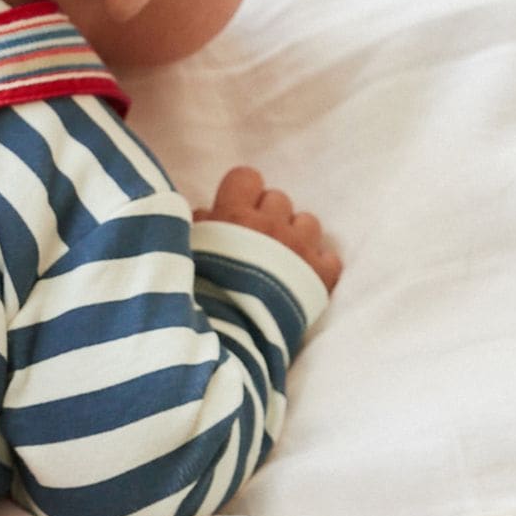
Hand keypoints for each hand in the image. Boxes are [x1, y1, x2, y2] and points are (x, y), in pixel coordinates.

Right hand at [191, 165, 340, 292]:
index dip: (241, 192)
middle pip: (277, 199)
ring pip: (308, 222)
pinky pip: (329, 257)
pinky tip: (302, 278)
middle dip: (267, 216)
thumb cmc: (199, 295)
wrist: (227, 339)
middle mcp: (271, 225)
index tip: (235, 212)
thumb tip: (208, 213)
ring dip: (295, 235)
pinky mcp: (321, 276)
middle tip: (254, 242)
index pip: (247, 177)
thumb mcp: (186, 254)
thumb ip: (199, 227)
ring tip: (281, 260)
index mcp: (235, 215)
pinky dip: (318, 265)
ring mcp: (300, 249)